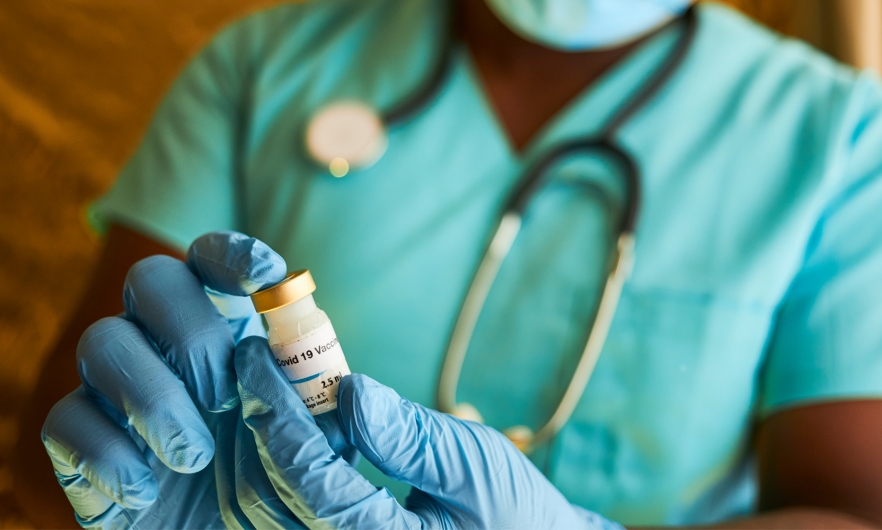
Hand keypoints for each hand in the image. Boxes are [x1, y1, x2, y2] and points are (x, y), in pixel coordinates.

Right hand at [39, 231, 352, 527]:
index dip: (231, 253)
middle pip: (151, 279)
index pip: (211, 261)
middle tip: (223, 396)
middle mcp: (165, 346)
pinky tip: (145, 492)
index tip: (267, 275)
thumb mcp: (318, 451)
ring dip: (152, 397)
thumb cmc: (277, 490)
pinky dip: (107, 455)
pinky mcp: (81, 445)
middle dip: (191, 331)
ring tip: (195, 457)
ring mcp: (116, 390)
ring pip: (100, 342)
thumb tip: (352, 388)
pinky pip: (63, 421)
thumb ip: (330, 416)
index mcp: (225, 331)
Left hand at [233, 336, 622, 529]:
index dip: (274, 413)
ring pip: (262, 510)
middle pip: (267, 496)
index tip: (255, 358)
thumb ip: (409, 436)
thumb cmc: (513, 512)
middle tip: (252, 363)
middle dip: (255, 423)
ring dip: (255, 444)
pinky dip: (274, 468)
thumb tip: (348, 390)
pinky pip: (282, 516)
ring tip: (265, 388)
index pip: (306, 479)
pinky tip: (290, 427)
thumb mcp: (474, 466)